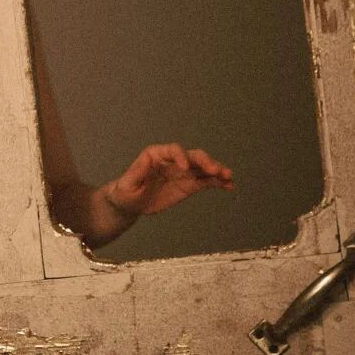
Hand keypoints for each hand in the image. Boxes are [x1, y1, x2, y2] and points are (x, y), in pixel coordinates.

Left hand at [104, 143, 233, 216]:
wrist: (130, 204)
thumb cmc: (125, 192)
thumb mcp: (127, 183)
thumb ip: (137, 172)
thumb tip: (147, 159)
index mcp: (155, 155)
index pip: (172, 150)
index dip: (180, 156)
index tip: (184, 168)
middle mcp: (172, 160)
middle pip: (192, 156)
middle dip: (205, 161)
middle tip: (216, 171)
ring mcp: (183, 172)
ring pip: (203, 168)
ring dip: (216, 170)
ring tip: (228, 177)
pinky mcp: (189, 185)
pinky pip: (206, 181)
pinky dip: (218, 183)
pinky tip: (229, 186)